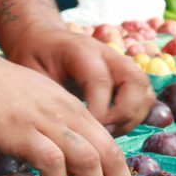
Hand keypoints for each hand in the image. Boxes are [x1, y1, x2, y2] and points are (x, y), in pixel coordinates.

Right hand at [0, 51, 136, 175]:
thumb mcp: (37, 104)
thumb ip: (54, 126)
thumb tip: (61, 157)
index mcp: (73, 110)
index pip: (112, 147)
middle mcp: (67, 115)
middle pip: (111, 156)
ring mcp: (46, 123)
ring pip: (89, 161)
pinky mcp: (22, 132)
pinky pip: (53, 162)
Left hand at [3, 23, 154, 135]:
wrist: (42, 39)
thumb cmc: (33, 57)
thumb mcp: (30, 72)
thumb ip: (47, 96)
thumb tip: (60, 131)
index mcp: (81, 50)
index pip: (101, 81)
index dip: (98, 112)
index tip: (85, 136)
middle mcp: (107, 54)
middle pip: (135, 82)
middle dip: (123, 115)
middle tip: (100, 135)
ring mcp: (120, 64)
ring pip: (145, 91)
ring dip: (131, 118)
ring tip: (105, 135)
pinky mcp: (126, 76)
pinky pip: (143, 99)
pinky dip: (133, 118)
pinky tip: (109, 130)